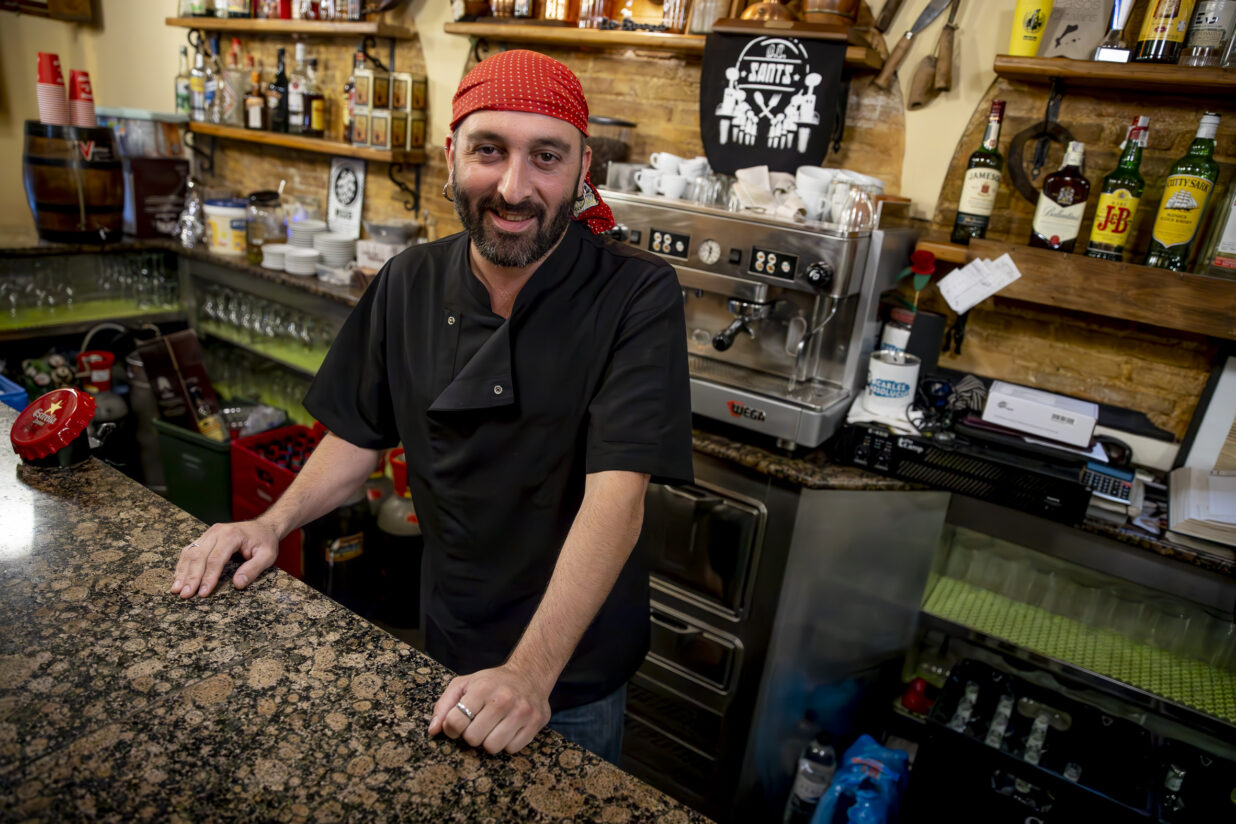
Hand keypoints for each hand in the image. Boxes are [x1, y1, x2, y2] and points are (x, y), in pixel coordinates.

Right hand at [169, 519, 279, 598]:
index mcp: (231, 535)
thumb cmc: (265, 541)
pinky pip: (189, 550)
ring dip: (182, 572)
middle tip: (185, 595)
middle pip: (199, 556)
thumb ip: (253, 569)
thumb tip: (237, 584)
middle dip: (191, 577)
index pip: (216, 559)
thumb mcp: (267, 555)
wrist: (263, 526)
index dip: (208, 577)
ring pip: (191, 553)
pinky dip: (182, 565)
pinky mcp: (204, 538)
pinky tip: (178, 578)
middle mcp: (216, 532)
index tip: (203, 593)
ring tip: (176, 589)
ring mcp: (208, 534)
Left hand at [428, 665, 551, 754]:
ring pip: (492, 748)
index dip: (451, 728)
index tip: (457, 724)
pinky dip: (507, 743)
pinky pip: (512, 749)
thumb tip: (433, 731)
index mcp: (482, 689)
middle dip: (471, 735)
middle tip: (478, 724)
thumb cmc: (492, 682)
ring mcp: (522, 712)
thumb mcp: (464, 684)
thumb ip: (444, 705)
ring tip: (492, 728)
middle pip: (473, 739)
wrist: (530, 674)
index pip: (455, 721)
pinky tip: (508, 728)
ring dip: (489, 741)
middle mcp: (503, 700)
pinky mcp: (536, 723)